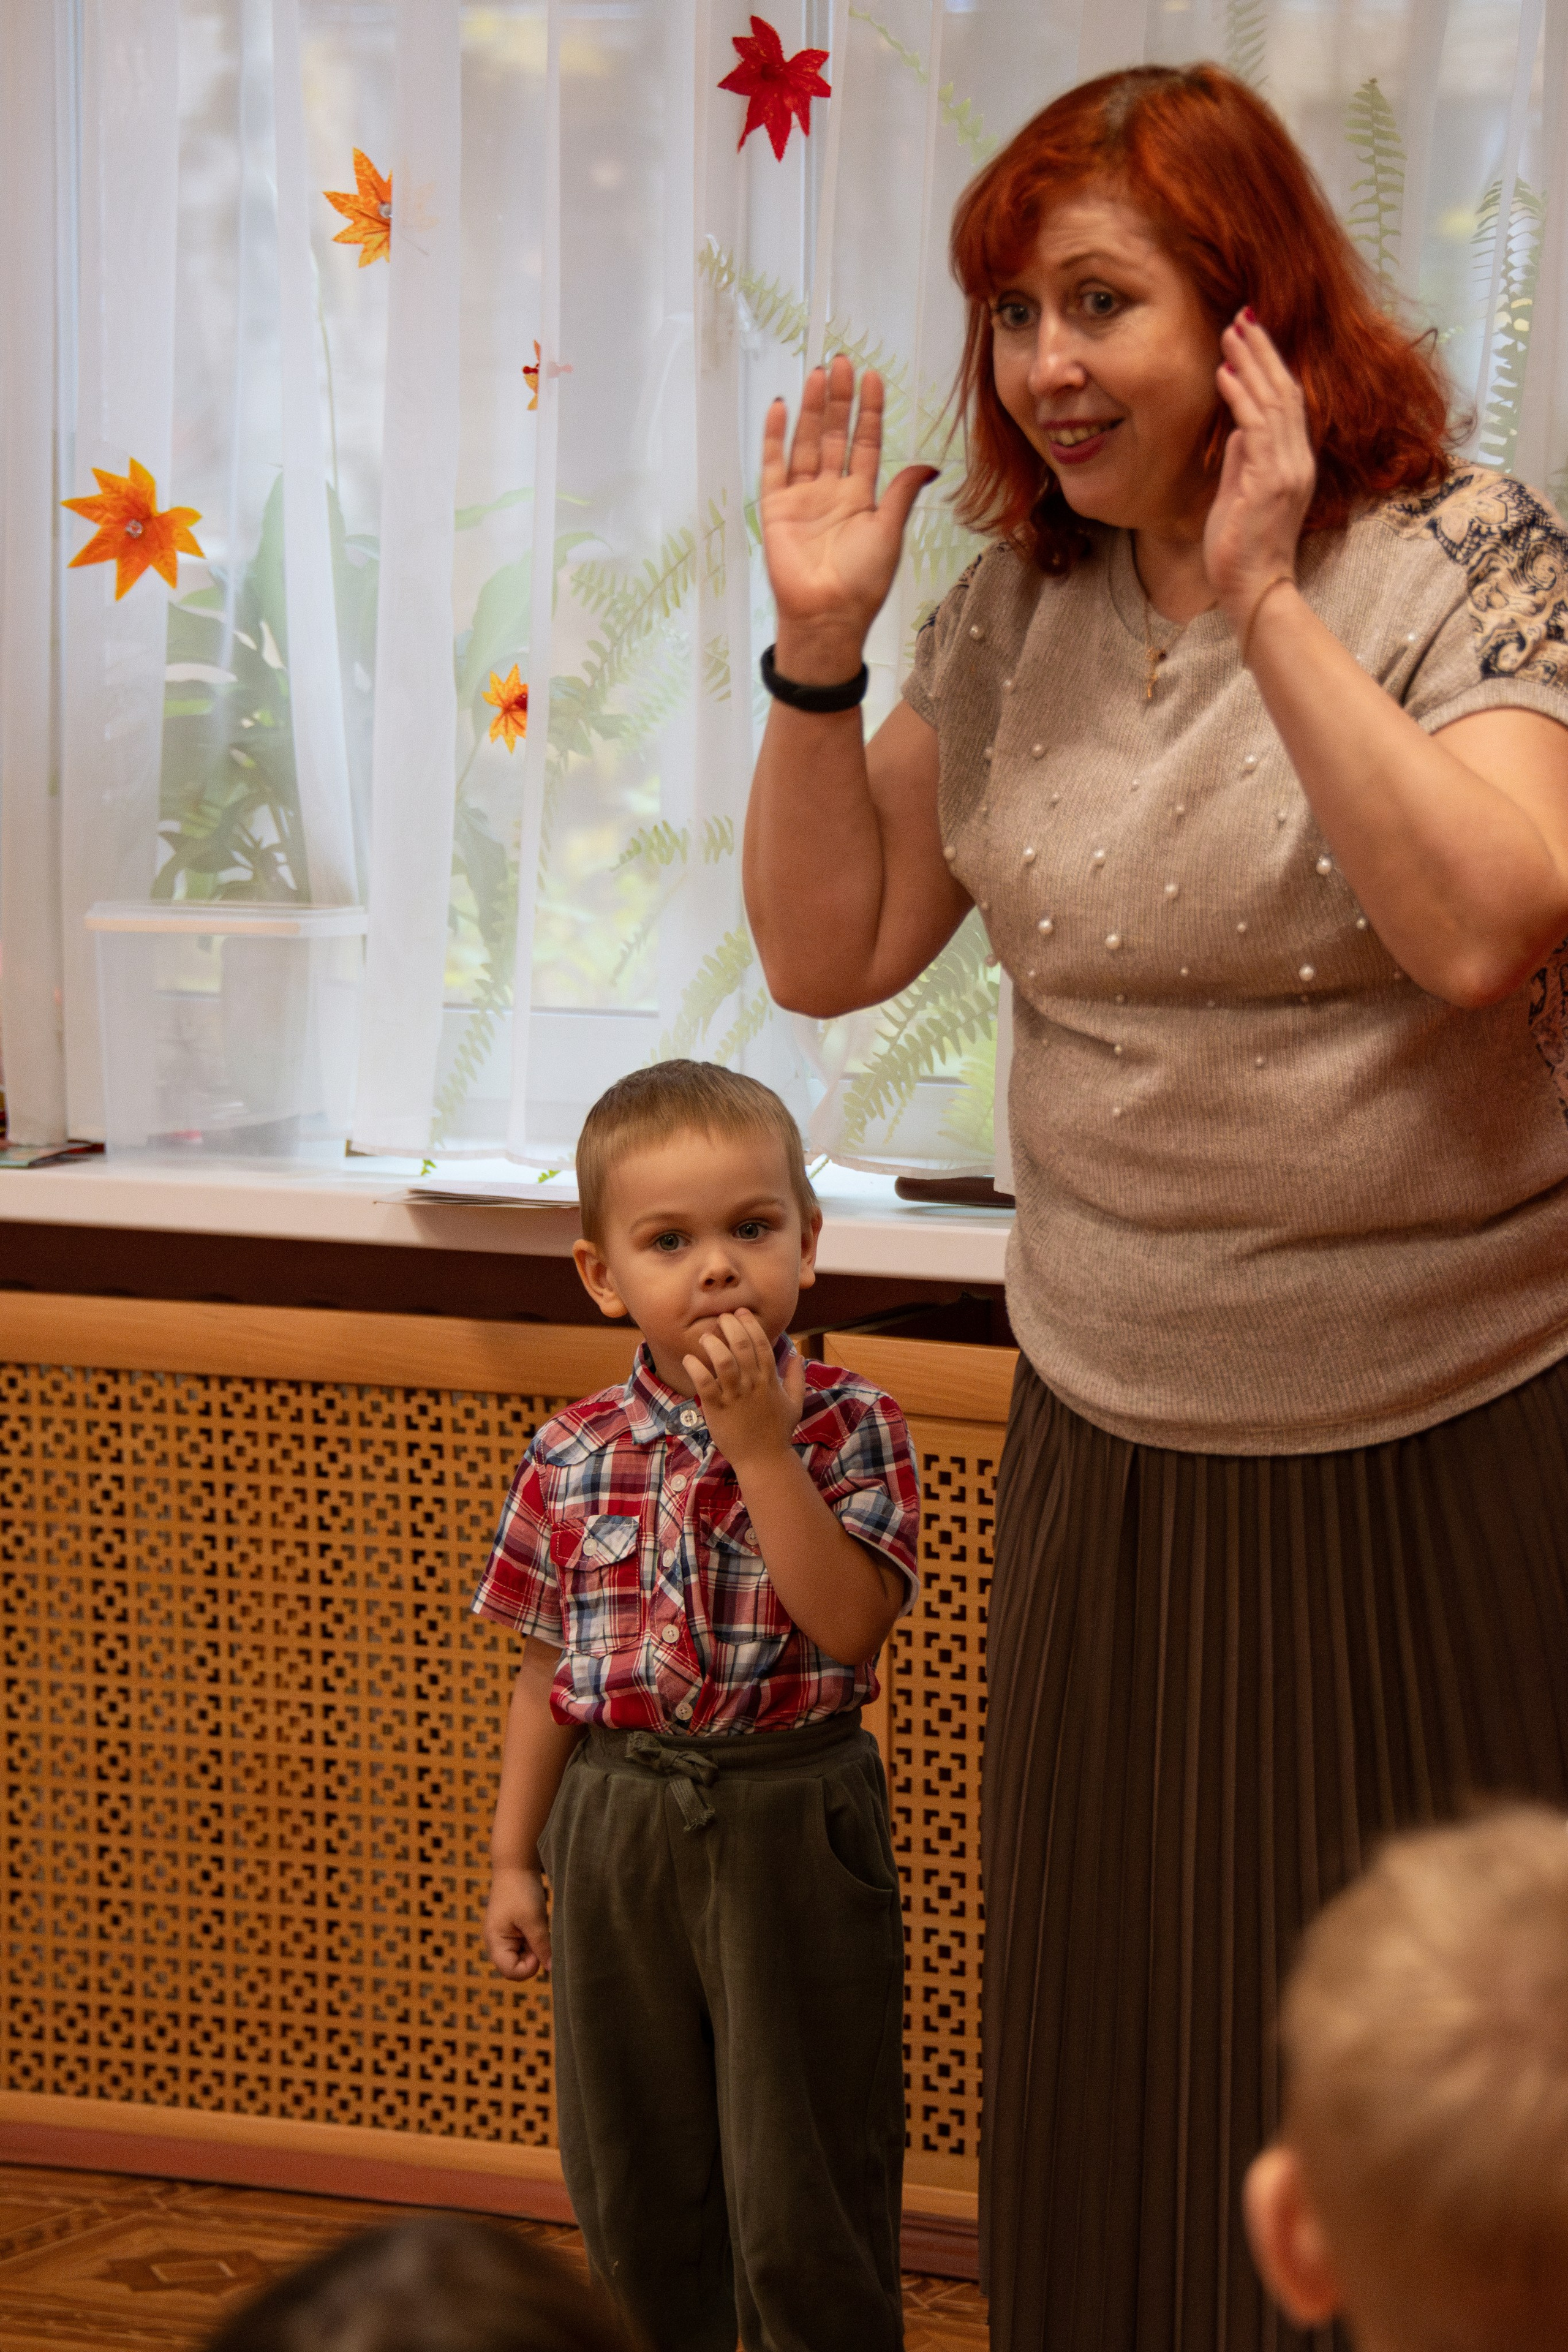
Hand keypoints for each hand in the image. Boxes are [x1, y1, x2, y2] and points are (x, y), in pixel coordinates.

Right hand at [484, 1863, 551, 1980]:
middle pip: (516, 1967)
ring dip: (534, 1946)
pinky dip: (533, 1938)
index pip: (511, 1972)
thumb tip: (551, 1968)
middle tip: (539, 1933)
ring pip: (522, 1956)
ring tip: (537, 1925)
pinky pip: (524, 1945)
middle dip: (532, 1956)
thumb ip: (541, 1946)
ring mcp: (503, 1937)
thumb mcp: (534, 1920)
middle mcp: (495, 1943)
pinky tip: (536, 1922)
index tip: (539, 1947)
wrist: (516, 1865)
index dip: (529, 1966)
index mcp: (495, 1942)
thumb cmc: (522, 1891)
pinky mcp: (511, 1930)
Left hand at [683, 1309, 805, 1470]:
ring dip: (713, 1344)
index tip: (740, 1312)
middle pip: (742, 1346)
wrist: (764, 1460)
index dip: (750, 1324)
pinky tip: (689, 1360)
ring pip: (723, 1362)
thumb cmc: (778, 1432)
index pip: (762, 1344)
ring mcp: (735, 1397)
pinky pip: (705, 1384)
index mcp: (770, 1380)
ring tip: (705, 1337)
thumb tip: (797, 1354)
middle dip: (731, 1326)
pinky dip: (696, 1369)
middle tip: (722, 1317)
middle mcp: (753, 1385)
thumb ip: (796, 1376)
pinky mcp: (717, 1410)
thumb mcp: (795, 1402)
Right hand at [761, 355, 936, 680]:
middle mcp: (831, 491)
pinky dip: (775, 437)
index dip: (869, 411)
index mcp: (860, 496)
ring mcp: (802, 498)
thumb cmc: (862, 581)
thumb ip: (903, 493)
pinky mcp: (776, 508)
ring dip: (813, 409)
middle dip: (840, 399)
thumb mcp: (890, 531)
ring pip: (807, 442)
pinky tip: (780, 407)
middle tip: (844, 361)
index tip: (874, 377)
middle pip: (835, 434)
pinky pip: (774, 466)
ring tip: (820, 373)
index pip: (865, 443)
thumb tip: (931, 466)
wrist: (828, 615)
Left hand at [1205, 310, 1315, 629]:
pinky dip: (1241, 396)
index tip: (1250, 335)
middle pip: (1285, 391)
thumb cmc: (1240, 549)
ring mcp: (1287, 470)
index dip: (1270, 366)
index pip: (1287, 403)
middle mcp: (1297, 461)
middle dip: (1262, 351)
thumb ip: (1242, 460)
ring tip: (1230, 331)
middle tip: (1241, 316)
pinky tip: (1224, 373)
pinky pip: (1257, 427)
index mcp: (1294, 463)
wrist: (1253, 587)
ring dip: (1250, 363)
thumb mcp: (1239, 494)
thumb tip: (1237, 429)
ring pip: (1274, 401)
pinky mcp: (1270, 481)